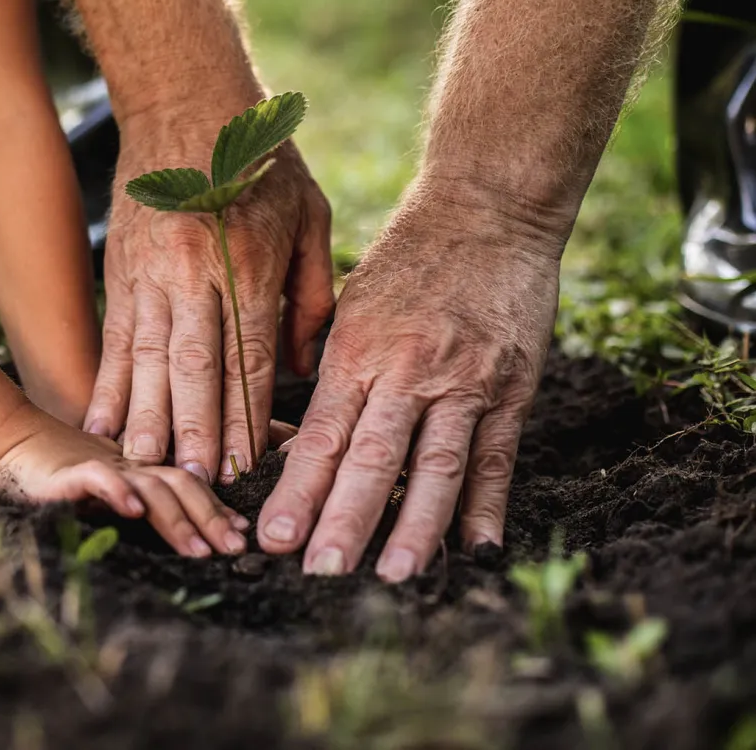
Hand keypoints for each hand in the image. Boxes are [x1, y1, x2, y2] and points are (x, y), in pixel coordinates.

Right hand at [0, 408, 249, 556]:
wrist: (8, 442)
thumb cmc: (57, 474)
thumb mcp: (106, 489)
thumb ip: (137, 502)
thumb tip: (169, 530)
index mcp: (140, 469)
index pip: (188, 482)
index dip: (217, 507)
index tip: (241, 536)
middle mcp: (129, 464)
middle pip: (181, 483)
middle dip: (212, 517)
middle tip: (235, 548)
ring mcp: (102, 466)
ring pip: (151, 486)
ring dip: (178, 519)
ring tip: (199, 549)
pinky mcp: (69, 471)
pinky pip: (99, 479)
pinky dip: (118, 492)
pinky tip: (134, 511)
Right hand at [84, 139, 335, 483]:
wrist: (187, 103)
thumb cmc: (262, 162)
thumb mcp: (309, 215)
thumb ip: (312, 294)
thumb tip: (305, 366)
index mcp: (250, 261)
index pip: (249, 354)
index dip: (246, 414)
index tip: (245, 464)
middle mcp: (197, 271)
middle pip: (196, 366)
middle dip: (195, 431)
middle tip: (194, 484)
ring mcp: (152, 272)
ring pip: (149, 358)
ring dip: (147, 418)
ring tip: (144, 468)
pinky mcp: (121, 270)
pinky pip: (115, 337)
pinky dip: (109, 384)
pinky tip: (101, 424)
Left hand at [257, 182, 562, 580]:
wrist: (485, 211)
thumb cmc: (404, 261)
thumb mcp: (350, 307)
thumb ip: (330, 372)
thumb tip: (298, 444)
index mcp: (357, 349)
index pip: (322, 434)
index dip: (298, 489)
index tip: (273, 537)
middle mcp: (408, 369)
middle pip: (373, 458)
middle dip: (344, 520)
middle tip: (320, 570)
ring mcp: (465, 381)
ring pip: (436, 466)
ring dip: (415, 527)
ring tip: (394, 575)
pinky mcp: (512, 386)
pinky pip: (497, 456)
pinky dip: (487, 505)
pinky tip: (474, 548)